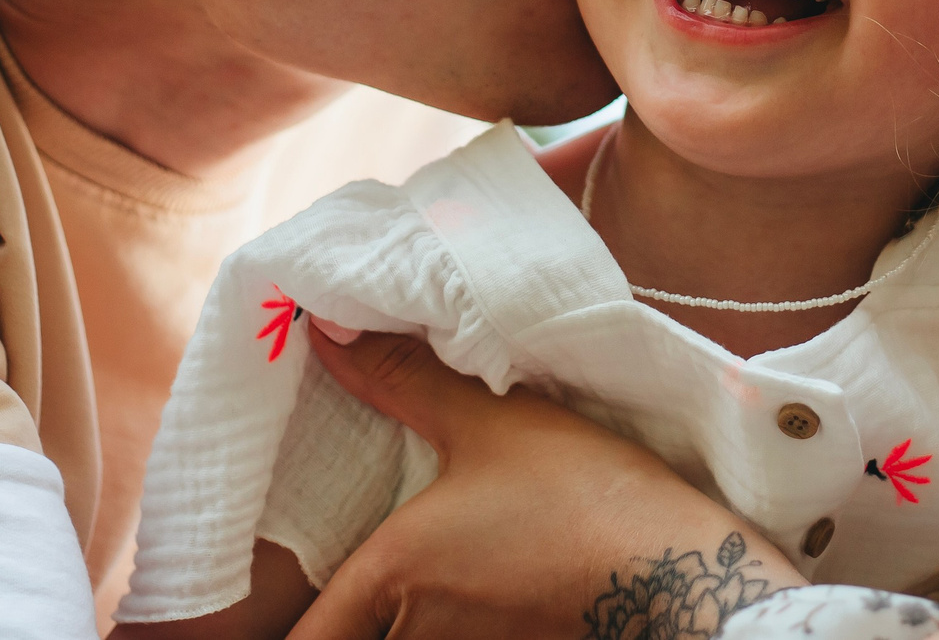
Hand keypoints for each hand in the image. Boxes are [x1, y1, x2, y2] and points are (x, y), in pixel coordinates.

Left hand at [287, 330, 804, 639]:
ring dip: (403, 621)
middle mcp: (419, 636)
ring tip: (423, 582)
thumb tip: (322, 329)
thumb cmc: (582, 493)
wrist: (681, 567)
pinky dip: (451, 626)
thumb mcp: (491, 421)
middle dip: (340, 623)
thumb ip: (401, 379)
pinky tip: (478, 597)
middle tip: (336, 594)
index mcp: (392, 578)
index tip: (256, 618)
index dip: (269, 635)